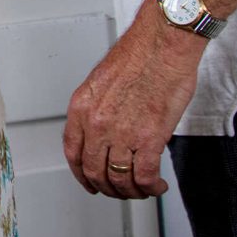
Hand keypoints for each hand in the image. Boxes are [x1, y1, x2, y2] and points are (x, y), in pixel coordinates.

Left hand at [63, 7, 203, 198]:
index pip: (72, 152)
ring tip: (142, 189)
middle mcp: (97, 123)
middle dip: (107, 187)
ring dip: (131, 191)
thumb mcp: (102, 82)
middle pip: (94, 170)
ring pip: (118, 178)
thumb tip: (104, 131)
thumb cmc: (141, 55)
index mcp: (81, 107)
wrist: (163, 44)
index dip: (81, 174)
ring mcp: (122, 133)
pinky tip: (157, 185)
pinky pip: (143, 176)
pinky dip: (150, 187)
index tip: (89, 182)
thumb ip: (98, 109)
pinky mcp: (149, 138)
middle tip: (120, 190)